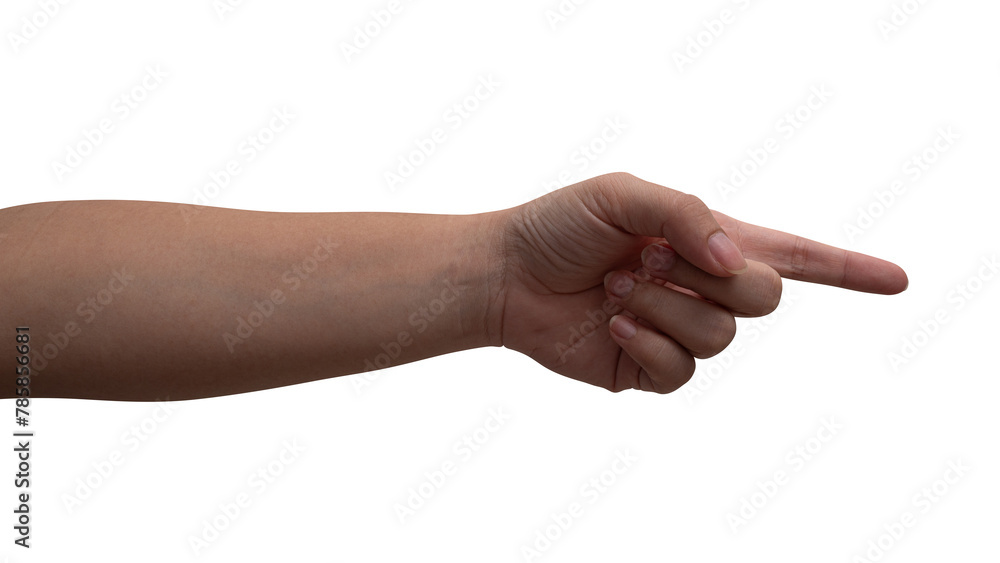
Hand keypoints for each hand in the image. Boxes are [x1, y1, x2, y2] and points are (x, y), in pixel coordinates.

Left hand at [493, 173, 906, 392]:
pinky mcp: (649, 369)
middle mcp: (702, 289)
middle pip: (764, 298)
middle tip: (647, 256)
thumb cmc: (561, 227)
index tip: (896, 280)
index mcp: (708, 242)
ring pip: (719, 336)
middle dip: (708, 277)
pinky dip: (644, 341)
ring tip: (615, 283)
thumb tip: (734, 264)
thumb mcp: (625, 193)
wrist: (507, 275)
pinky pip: (679, 371)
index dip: (846, 269)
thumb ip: (688, 214)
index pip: (793, 256)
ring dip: (661, 305)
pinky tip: (610, 321)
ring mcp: (678, 331)